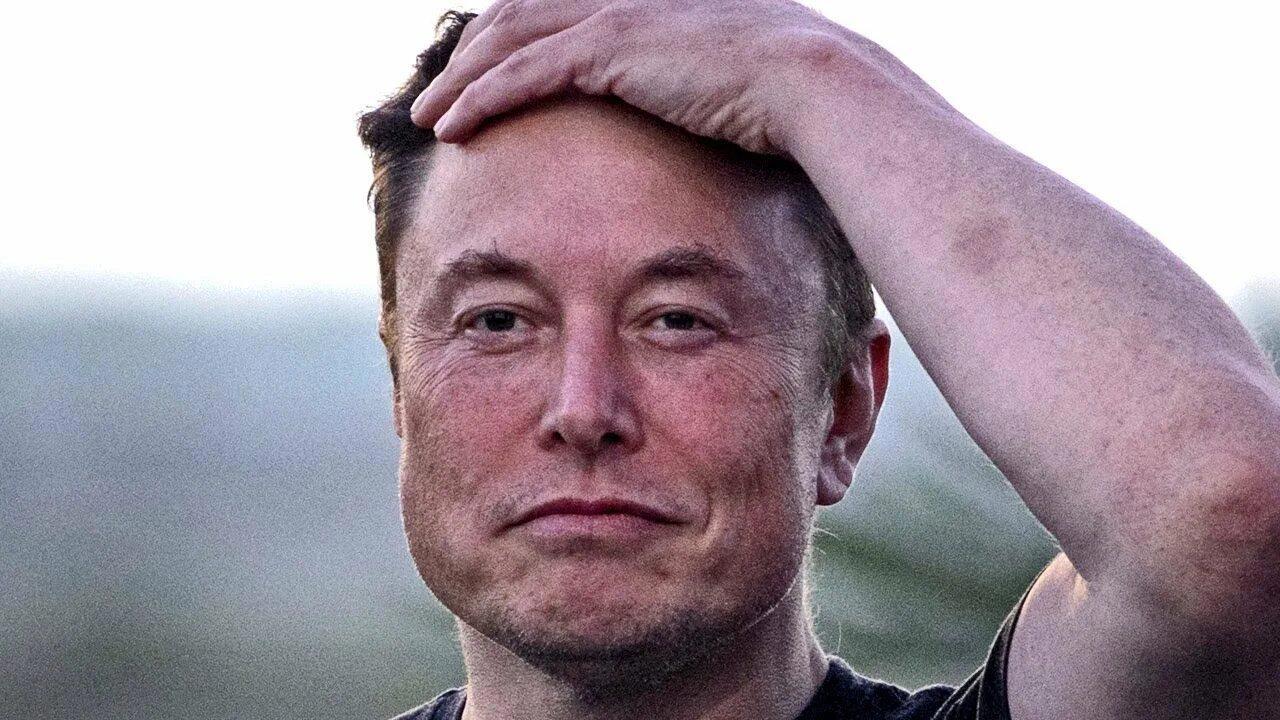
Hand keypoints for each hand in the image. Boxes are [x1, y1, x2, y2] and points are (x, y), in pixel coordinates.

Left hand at [408, 0, 948, 157]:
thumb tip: (693, 115)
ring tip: (428, 116)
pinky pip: (524, 72)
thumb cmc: (786, 100)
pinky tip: (453, 127)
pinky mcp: (611, 48)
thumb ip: (694, 87)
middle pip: (517, 13)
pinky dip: (480, 98)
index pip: (553, 7)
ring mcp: (615, 15)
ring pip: (508, 39)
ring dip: (460, 80)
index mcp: (644, 2)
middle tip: (440, 94)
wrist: (812, 86)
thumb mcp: (730, 82)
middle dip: (470, 53)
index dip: (508, 37)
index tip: (483, 72)